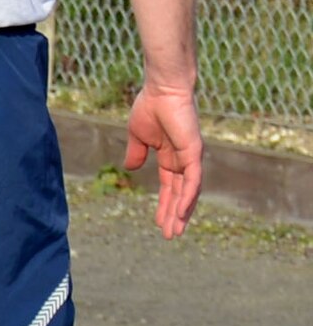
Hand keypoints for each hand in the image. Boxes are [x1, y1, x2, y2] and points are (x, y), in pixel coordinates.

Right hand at [123, 83, 203, 237]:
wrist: (162, 89)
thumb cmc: (151, 106)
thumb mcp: (138, 135)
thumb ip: (136, 153)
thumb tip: (130, 169)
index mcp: (170, 157)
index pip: (170, 187)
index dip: (164, 205)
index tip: (158, 223)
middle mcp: (183, 160)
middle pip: (181, 194)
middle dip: (174, 215)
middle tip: (171, 236)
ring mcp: (191, 158)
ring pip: (189, 192)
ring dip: (182, 212)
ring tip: (175, 231)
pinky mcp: (195, 152)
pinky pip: (193, 180)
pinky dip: (188, 197)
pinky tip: (182, 212)